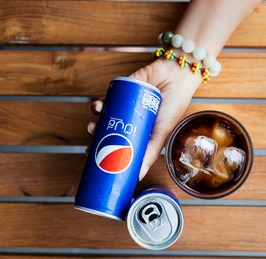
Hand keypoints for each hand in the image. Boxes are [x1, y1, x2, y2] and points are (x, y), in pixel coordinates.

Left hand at [88, 57, 201, 180]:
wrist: (175, 76)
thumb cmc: (174, 105)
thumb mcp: (162, 133)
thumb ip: (150, 153)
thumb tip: (138, 176)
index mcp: (141, 134)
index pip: (121, 146)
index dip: (108, 154)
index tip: (96, 162)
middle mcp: (132, 121)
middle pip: (110, 133)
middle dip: (97, 140)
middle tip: (90, 147)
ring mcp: (125, 107)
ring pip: (105, 117)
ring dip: (96, 123)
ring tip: (93, 127)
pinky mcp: (121, 92)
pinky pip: (106, 100)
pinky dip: (99, 105)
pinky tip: (97, 108)